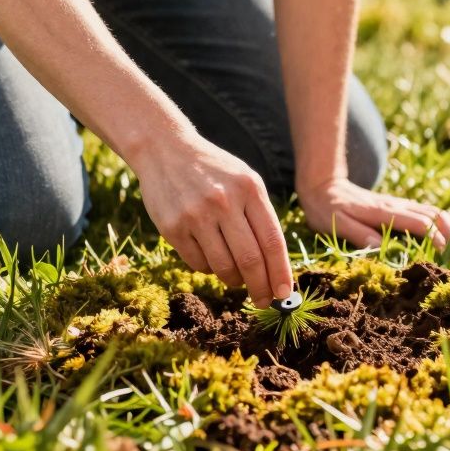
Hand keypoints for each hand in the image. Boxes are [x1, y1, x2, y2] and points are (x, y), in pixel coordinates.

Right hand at [131, 133, 293, 307]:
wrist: (165, 150)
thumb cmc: (214, 172)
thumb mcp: (244, 181)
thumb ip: (261, 217)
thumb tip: (275, 268)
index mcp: (249, 189)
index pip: (272, 241)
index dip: (280, 273)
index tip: (284, 294)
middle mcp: (224, 201)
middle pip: (250, 260)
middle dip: (260, 288)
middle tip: (263, 301)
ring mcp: (196, 215)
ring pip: (223, 267)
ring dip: (234, 280)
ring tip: (236, 278)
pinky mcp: (173, 227)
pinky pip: (198, 263)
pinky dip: (209, 268)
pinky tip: (210, 256)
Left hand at [297, 177, 449, 249]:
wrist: (323, 185)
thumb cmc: (327, 209)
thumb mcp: (336, 224)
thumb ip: (358, 234)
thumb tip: (380, 247)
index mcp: (383, 212)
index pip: (419, 223)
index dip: (435, 238)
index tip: (444, 255)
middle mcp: (395, 205)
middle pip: (433, 215)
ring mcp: (398, 204)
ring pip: (433, 210)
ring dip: (449, 227)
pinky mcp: (397, 206)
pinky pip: (426, 211)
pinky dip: (441, 222)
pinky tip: (444, 236)